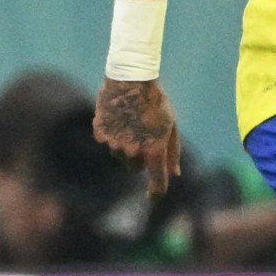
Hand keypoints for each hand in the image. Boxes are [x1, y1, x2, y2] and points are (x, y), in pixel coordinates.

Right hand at [95, 78, 179, 197]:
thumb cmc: (156, 101)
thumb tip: (175, 174)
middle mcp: (133, 151)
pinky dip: (111, 135)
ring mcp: (114, 143)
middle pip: (135, 168)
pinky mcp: (100, 134)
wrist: (130, 77)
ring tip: (130, 122)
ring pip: (119, 156)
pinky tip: (117, 117)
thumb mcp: (171, 125)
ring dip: (124, 146)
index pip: (157, 182)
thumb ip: (172, 152)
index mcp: (154, 150)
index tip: (152, 198)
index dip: (155, 193)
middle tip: (143, 135)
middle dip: (139, 157)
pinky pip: (106, 142)